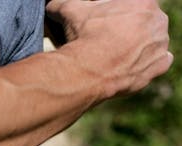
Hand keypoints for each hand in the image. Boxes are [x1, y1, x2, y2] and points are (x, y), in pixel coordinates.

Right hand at [46, 0, 172, 97]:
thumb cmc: (82, 37)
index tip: (103, 22)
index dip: (115, 13)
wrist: (88, 71)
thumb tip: (53, 5)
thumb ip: (62, 4)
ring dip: (138, 45)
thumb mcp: (69, 11)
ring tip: (115, 54)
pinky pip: (160, 61)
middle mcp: (158, 20)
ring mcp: (160, 43)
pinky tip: (129, 65)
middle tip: (107, 39)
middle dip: (128, 28)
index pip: (132, 3)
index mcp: (142, 1)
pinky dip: (147, 63)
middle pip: (144, 21)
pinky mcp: (159, 65)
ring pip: (152, 40)